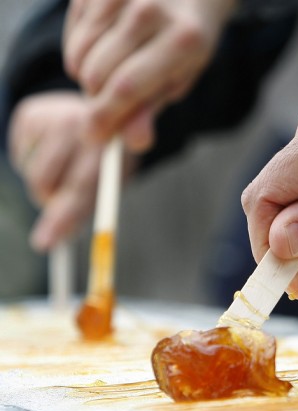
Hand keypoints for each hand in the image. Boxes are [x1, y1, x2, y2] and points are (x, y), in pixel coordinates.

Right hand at [8, 92, 139, 251]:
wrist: (99, 110)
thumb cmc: (103, 157)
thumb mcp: (106, 182)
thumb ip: (80, 208)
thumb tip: (45, 242)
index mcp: (109, 147)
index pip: (82, 187)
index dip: (63, 217)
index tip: (45, 243)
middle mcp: (82, 127)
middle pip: (48, 182)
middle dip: (47, 206)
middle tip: (54, 216)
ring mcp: (55, 116)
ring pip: (32, 174)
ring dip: (42, 187)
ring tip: (63, 174)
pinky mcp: (31, 113)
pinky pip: (20, 157)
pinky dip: (30, 163)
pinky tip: (50, 152)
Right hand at [63, 0, 235, 150]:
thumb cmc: (186, 42)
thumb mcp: (180, 78)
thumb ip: (152, 108)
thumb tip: (132, 142)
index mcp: (182, 40)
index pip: (128, 87)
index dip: (105, 117)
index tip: (93, 136)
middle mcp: (150, 10)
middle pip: (98, 73)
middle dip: (97, 99)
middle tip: (110, 101)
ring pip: (79, 55)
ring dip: (86, 75)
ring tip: (112, 71)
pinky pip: (72, 35)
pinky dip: (81, 51)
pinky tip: (104, 47)